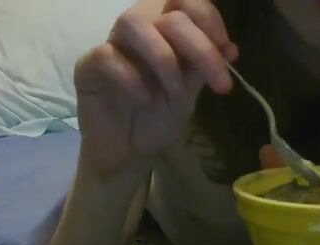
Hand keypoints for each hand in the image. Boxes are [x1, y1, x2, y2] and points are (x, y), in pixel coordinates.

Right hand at [75, 0, 237, 174]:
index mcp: (163, 31)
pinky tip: (146, 100)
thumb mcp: (188, 95)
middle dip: (199, 46)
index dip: (208, 17)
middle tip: (219, 84)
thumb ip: (203, 69)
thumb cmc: (156, 121)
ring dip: (163, 57)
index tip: (226, 52)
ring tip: (175, 92)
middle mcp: (138, 31)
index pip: (184, 1)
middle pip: (166, 11)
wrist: (129, 155)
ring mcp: (111, 45)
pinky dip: (132, 78)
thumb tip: (231, 48)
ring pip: (132, 21)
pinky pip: (107, 56)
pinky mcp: (88, 68)